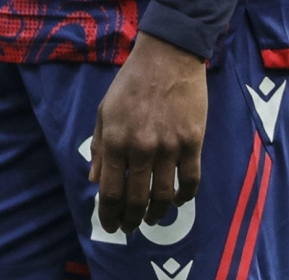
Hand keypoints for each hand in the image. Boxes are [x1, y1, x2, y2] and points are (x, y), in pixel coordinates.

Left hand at [90, 33, 205, 233]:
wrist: (167, 59)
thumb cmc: (130, 84)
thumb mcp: (104, 112)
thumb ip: (100, 148)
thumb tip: (95, 180)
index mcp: (115, 140)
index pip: (111, 190)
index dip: (109, 213)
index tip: (110, 226)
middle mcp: (142, 148)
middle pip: (137, 198)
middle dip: (131, 219)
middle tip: (130, 229)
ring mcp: (170, 147)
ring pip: (165, 194)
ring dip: (157, 213)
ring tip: (151, 219)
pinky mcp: (193, 142)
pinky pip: (191, 180)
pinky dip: (185, 196)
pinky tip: (179, 201)